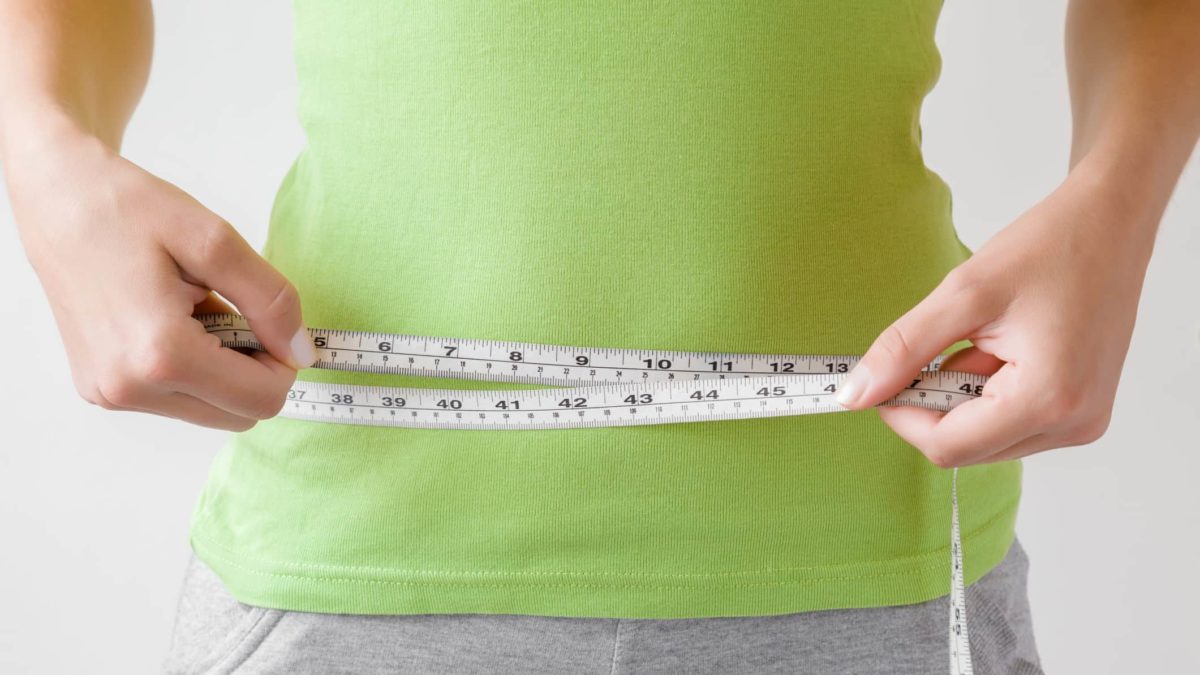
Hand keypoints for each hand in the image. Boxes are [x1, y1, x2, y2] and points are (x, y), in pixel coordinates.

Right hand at [6, 122, 316, 430]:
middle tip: (232, 311)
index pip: (260, 400)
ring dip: (222, 369)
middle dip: (253, 370)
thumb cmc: (131, 210)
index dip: (283, 364)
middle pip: (237, 415)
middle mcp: (129, 389)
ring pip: (209, 411)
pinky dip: (192, 369)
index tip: (269, 320)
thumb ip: (271, 301)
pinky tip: (170, 323)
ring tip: (194, 312)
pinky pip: (176, 399)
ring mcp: (110, 394)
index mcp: (160, 355)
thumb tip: (303, 353)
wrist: (59, 199)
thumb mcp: (216, 241)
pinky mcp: (100, 390)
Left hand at [834, 169, 1152, 466]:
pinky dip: (990, 394)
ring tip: (984, 341)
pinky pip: (1011, 424)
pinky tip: (1003, 349)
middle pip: (966, 449)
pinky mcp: (1082, 413)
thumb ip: (903, 350)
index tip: (885, 376)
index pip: (948, 446)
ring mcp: (1082, 422)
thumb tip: (853, 395)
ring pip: (985, 440)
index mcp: (1048, 400)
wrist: (1110, 224)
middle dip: (937, 403)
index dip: (902, 415)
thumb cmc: (1049, 247)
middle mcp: (1073, 424)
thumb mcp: (962, 294)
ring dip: (964, 397)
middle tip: (946, 344)